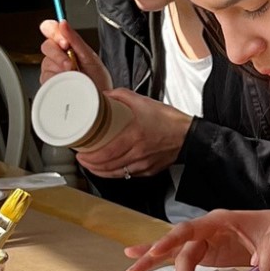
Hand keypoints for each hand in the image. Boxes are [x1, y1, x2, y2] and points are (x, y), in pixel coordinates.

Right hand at [39, 19, 110, 89]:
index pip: (51, 29)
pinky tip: (66, 83)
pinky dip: (56, 80)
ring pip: (45, 64)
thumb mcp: (90, 57)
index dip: (53, 32)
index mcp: (67, 45)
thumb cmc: (98, 79)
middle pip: (47, 46)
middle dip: (59, 55)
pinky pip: (45, 79)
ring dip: (60, 70)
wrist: (100, 99)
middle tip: (71, 64)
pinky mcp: (49, 84)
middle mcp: (58, 56)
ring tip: (73, 76)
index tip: (64, 41)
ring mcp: (52, 70)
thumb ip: (75, 40)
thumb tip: (63, 24)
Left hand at [75, 90, 191, 178]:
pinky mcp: (148, 170)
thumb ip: (121, 96)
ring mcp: (143, 164)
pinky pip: (127, 174)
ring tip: (91, 165)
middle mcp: (138, 154)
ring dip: (100, 171)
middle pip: (108, 166)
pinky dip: (115, 173)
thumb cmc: (169, 121)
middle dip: (90, 165)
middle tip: (81, 159)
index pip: (106, 153)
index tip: (80, 153)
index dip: (90, 157)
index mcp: (135, 137)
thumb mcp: (143, 102)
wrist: (189, 135)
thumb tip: (104, 95)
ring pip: (116, 174)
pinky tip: (109, 168)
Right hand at [123, 207, 269, 270]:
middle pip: (178, 246)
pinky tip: (141, 257)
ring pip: (172, 252)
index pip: (190, 230)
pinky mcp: (204, 251)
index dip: (172, 241)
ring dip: (150, 262)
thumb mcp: (269, 240)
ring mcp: (203, 240)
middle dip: (159, 262)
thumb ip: (263, 257)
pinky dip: (160, 258)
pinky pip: (179, 256)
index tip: (157, 253)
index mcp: (219, 220)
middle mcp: (206, 228)